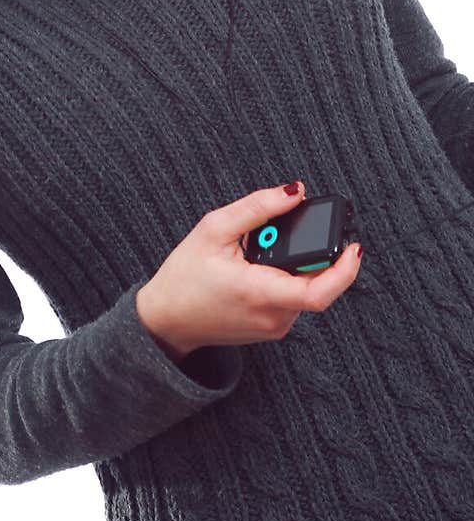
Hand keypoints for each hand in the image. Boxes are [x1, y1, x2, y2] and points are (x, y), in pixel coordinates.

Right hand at [136, 180, 361, 359]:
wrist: (166, 319)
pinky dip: (286, 278)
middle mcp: (274, 317)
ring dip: (295, 265)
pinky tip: (259, 268)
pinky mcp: (273, 330)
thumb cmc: (184, 275)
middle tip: (282, 231)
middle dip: (310, 252)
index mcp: (260, 293)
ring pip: (305, 289)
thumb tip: (294, 191)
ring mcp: (275, 327)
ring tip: (258, 252)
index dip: (345, 270)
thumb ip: (257, 208)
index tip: (354, 246)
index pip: (320, 292)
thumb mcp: (214, 230)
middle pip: (316, 283)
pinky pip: (293, 299)